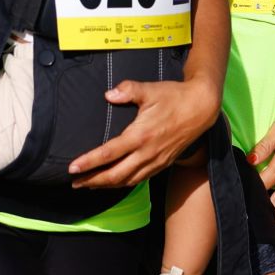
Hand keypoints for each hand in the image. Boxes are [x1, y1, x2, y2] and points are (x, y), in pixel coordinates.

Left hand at [68, 77, 219, 188]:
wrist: (201, 108)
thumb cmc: (175, 97)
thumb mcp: (150, 89)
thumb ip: (128, 90)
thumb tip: (109, 94)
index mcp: (140, 135)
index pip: (109, 153)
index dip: (89, 162)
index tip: (72, 168)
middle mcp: (147, 153)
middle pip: (115, 175)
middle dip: (92, 181)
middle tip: (75, 183)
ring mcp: (155, 161)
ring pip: (127, 181)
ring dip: (106, 185)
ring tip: (89, 185)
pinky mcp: (162, 164)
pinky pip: (139, 179)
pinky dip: (123, 183)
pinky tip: (114, 182)